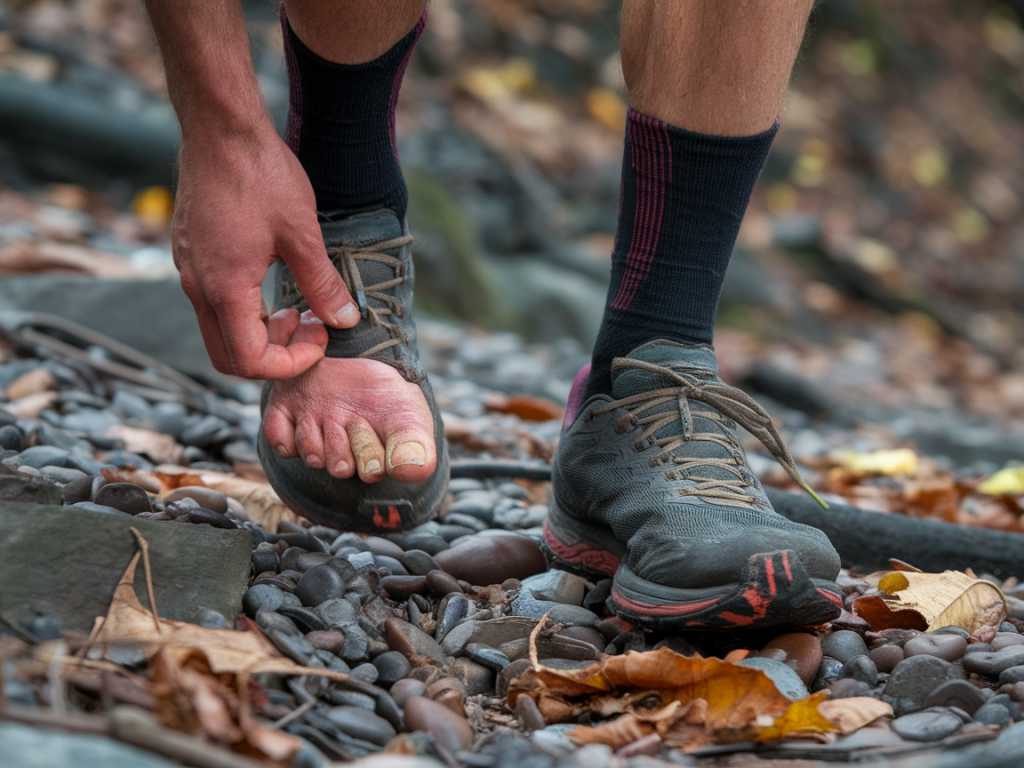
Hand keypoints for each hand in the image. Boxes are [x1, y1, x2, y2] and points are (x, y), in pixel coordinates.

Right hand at [172, 128, 357, 379]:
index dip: (290, 363)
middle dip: (274, 356)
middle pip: (227, 356)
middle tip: (310, 329)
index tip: (320, 338)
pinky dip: (246, 310)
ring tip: (299, 307)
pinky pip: (214, 302)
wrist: (220, 128)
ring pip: (220, 330)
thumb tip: (345, 320)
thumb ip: (323, 284)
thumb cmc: (260, 174)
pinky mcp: (192, 255)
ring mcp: (190, 270)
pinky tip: (275, 284)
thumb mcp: (302, 234)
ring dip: (261, 333)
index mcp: (224, 288)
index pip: (249, 361)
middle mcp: (198, 286)